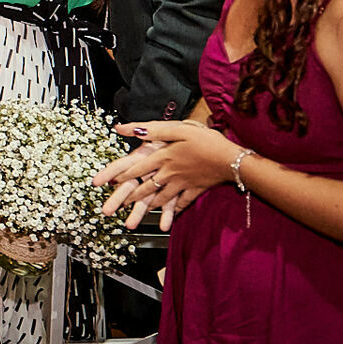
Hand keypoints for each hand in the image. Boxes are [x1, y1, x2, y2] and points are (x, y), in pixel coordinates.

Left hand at [93, 121, 236, 229]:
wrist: (232, 161)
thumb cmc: (206, 141)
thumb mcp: (177, 130)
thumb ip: (151, 130)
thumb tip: (123, 128)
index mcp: (163, 157)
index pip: (137, 168)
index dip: (122, 175)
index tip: (110, 183)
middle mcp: (170, 173)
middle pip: (146, 187)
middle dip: (130, 197)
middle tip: (118, 206)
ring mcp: (183, 183)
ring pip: (162, 198)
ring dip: (148, 206)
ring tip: (138, 213)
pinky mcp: (196, 189)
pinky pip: (182, 202)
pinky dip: (174, 209)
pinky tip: (169, 215)